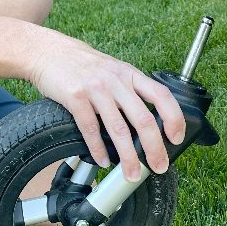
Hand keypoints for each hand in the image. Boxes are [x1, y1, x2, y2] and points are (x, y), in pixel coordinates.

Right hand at [28, 29, 185, 180]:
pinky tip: (103, 161)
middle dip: (154, 147)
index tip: (177, 138)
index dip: (174, 118)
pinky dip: (98, 149)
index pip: (162, 96)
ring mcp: (96, 89)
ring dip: (128, 156)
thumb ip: (131, 91)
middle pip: (143, 119)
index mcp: (130, 75)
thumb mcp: (114, 71)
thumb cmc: (84, 66)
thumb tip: (149, 123)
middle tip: (158, 166)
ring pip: (118, 129)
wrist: (50, 52)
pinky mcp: (75, 97)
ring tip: (131, 174)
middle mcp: (116, 81)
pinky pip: (90, 128)